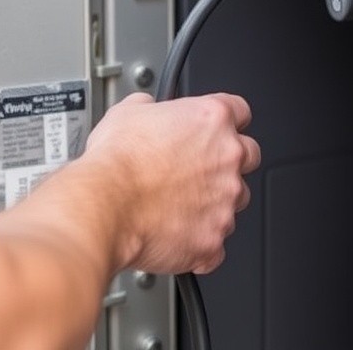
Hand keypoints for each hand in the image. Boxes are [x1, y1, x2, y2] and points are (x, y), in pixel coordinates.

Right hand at [82, 92, 259, 273]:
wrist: (104, 207)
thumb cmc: (116, 162)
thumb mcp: (127, 111)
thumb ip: (151, 107)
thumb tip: (148, 109)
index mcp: (212, 121)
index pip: (239, 111)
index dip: (226, 121)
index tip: (217, 129)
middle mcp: (227, 159)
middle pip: (248, 156)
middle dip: (227, 162)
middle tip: (197, 170)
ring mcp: (225, 202)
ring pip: (235, 202)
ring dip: (214, 203)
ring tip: (178, 205)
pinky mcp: (213, 240)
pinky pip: (215, 245)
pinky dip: (199, 243)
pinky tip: (175, 235)